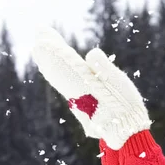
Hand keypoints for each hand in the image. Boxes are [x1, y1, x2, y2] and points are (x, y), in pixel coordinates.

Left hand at [30, 27, 150, 149]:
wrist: (125, 134)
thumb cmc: (125, 108)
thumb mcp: (119, 84)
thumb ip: (104, 67)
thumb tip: (90, 54)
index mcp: (82, 84)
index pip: (62, 60)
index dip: (53, 44)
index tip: (42, 30)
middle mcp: (73, 92)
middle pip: (55, 67)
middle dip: (47, 50)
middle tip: (38, 31)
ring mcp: (75, 100)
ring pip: (57, 77)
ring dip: (48, 61)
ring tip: (40, 49)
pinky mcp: (80, 105)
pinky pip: (63, 85)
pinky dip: (55, 74)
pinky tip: (52, 71)